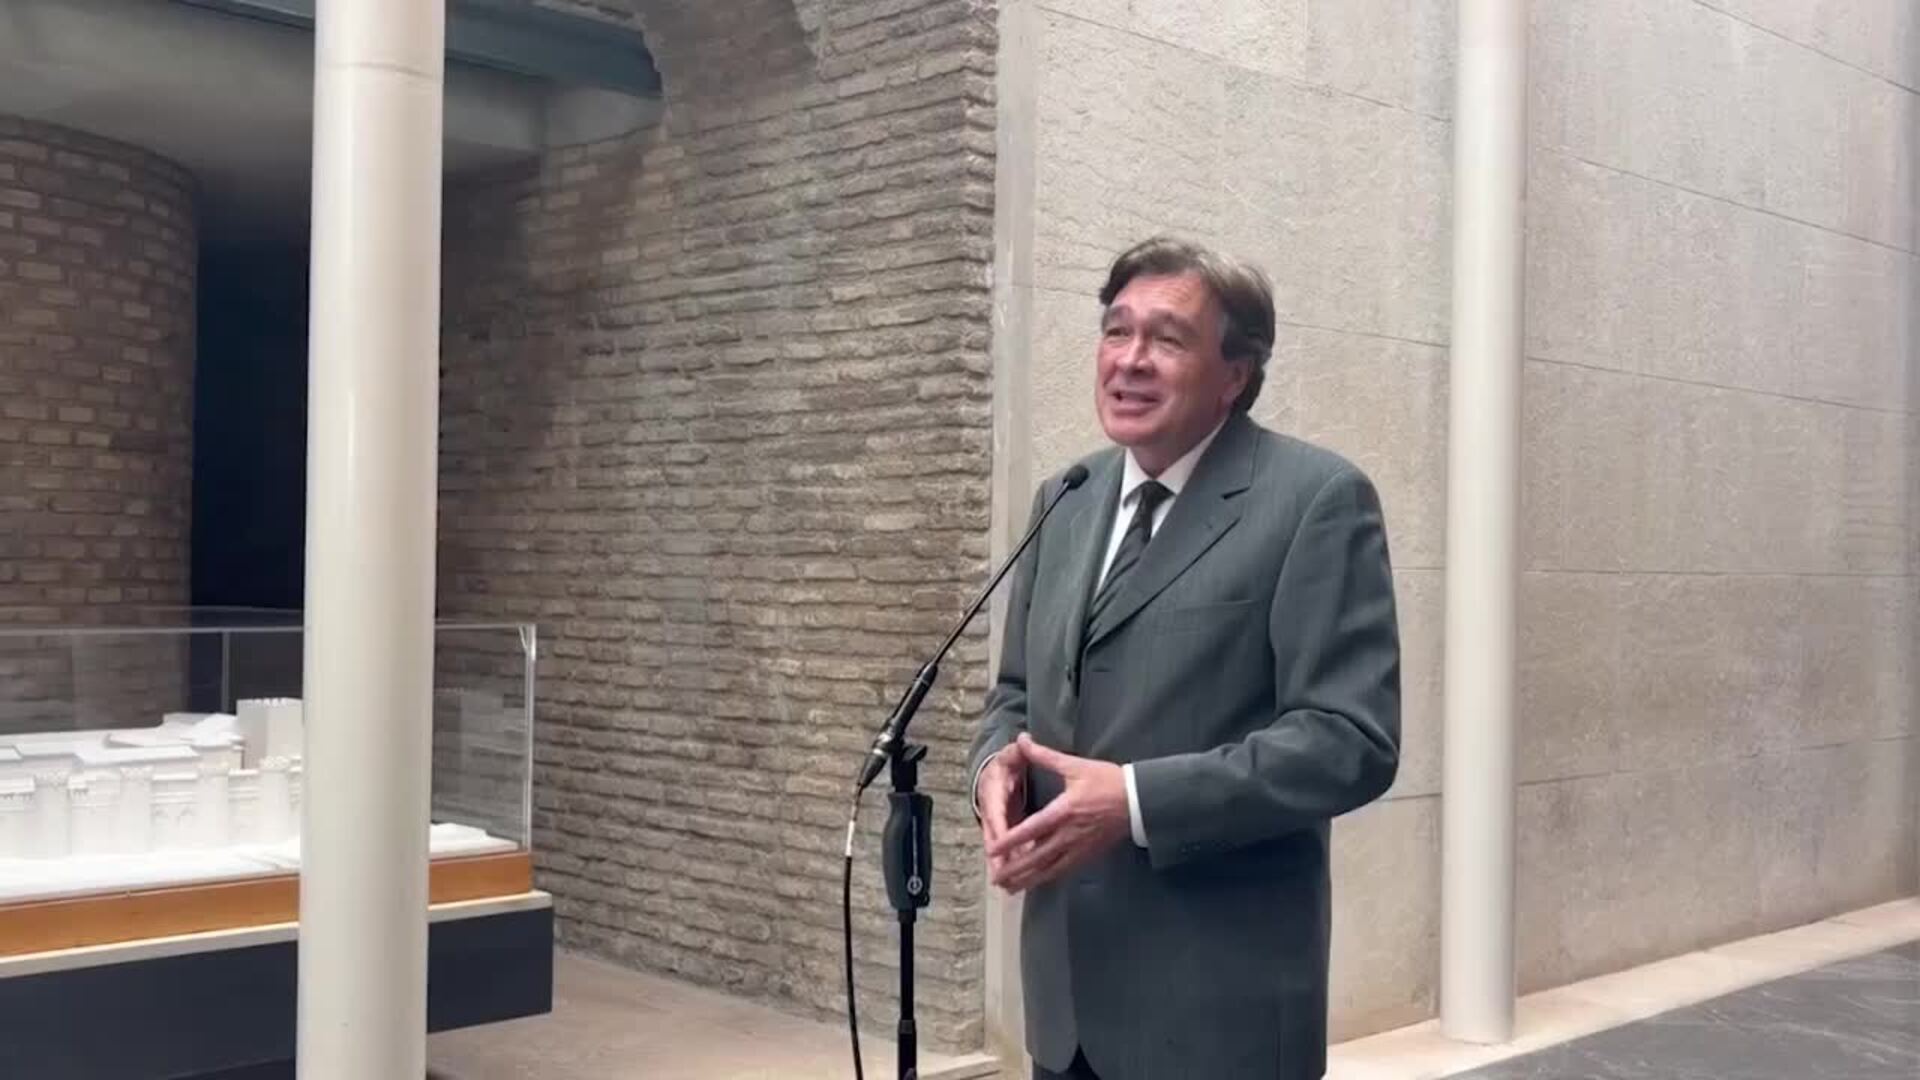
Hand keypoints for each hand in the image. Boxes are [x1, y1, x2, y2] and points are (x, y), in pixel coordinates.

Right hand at [977, 738, 1027, 878]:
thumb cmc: (1005, 766)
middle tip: (1002, 874)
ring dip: (1003, 866)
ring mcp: (995, 826)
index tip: (999, 843)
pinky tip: (1017, 883)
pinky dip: (1010, 866)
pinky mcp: (1002, 835)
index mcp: (994, 794)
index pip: (996, 814)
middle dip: (998, 857)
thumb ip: (1020, 751)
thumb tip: (1022, 739)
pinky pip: (1005, 853)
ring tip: (1008, 885)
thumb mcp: (1012, 756)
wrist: (992, 774)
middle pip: (993, 838)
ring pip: (998, 850)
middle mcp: (991, 813)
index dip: (998, 829)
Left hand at [986, 734, 1129, 892]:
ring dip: (1028, 880)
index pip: (1032, 830)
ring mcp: (1079, 848)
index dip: (1010, 841)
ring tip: (1009, 888)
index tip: (992, 849)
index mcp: (1064, 811)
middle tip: (995, 879)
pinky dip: (1047, 878)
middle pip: (1037, 858)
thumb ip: (1045, 756)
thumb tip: (1023, 740)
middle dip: (1015, 870)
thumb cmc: (1108, 781)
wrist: (1139, 800)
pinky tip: (1036, 883)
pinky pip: (1064, 870)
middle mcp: (1069, 834)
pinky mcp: (1088, 854)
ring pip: (1049, 869)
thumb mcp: (1075, 766)